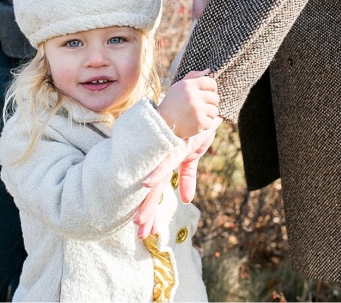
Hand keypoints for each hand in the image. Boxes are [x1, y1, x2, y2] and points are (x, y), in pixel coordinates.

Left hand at [133, 117, 221, 238]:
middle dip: (146, 214)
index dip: (150, 212)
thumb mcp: (192, 157)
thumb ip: (187, 178)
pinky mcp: (176, 147)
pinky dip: (156, 173)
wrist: (201, 106)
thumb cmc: (194, 129)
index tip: (144, 231)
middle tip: (139, 234)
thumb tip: (187, 200)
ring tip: (140, 222)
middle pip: (151, 193)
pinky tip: (146, 185)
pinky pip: (164, 163)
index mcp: (164, 166)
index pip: (155, 194)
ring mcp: (167, 155)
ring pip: (155, 184)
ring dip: (148, 202)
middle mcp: (162, 162)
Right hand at [157, 70, 218, 137]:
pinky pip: (211, 122)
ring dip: (207, 115)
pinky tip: (194, 124)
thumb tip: (209, 70)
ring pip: (214, 111)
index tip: (206, 96)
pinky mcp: (199, 121)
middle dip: (209, 104)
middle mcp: (192, 95)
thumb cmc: (172, 104)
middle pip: (215, 98)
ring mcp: (196, 109)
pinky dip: (204, 125)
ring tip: (195, 116)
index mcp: (188, 85)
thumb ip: (193, 77)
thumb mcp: (178, 87)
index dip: (211, 90)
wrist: (161, 124)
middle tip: (199, 108)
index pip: (211, 83)